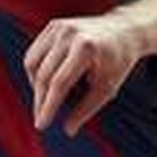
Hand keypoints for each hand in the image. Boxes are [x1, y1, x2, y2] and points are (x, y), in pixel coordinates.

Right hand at [23, 11, 144, 135]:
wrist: (124, 30)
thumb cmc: (118, 61)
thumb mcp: (108, 87)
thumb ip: (87, 108)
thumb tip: (68, 130)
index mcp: (85, 48)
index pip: (59, 82)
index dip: (48, 106)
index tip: (42, 125)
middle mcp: (69, 34)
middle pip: (44, 74)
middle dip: (40, 101)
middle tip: (41, 120)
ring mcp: (59, 27)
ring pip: (33, 63)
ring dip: (35, 86)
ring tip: (46, 101)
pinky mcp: (53, 26)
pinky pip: (34, 53)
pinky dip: (35, 71)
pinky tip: (45, 84)